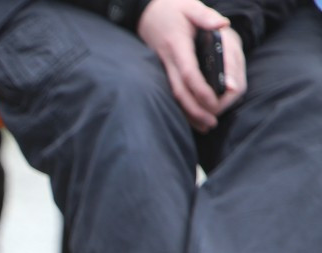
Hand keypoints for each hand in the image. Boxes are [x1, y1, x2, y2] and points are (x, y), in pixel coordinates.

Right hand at [138, 0, 244, 131]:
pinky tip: (191, 117)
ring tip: (204, 126)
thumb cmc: (170, 7)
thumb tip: (223, 25)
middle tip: (211, 123)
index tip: (213, 103)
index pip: (188, 72)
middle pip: (180, 91)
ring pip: (174, 96)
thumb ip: (205, 15)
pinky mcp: (162, 70)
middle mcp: (168, 60)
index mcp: (177, 45)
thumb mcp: (189, 5)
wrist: (144, 12)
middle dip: (196, 110)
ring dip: (189, 113)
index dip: (200, 90)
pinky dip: (182, 107)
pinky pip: (171, 92)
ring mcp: (163, 67)